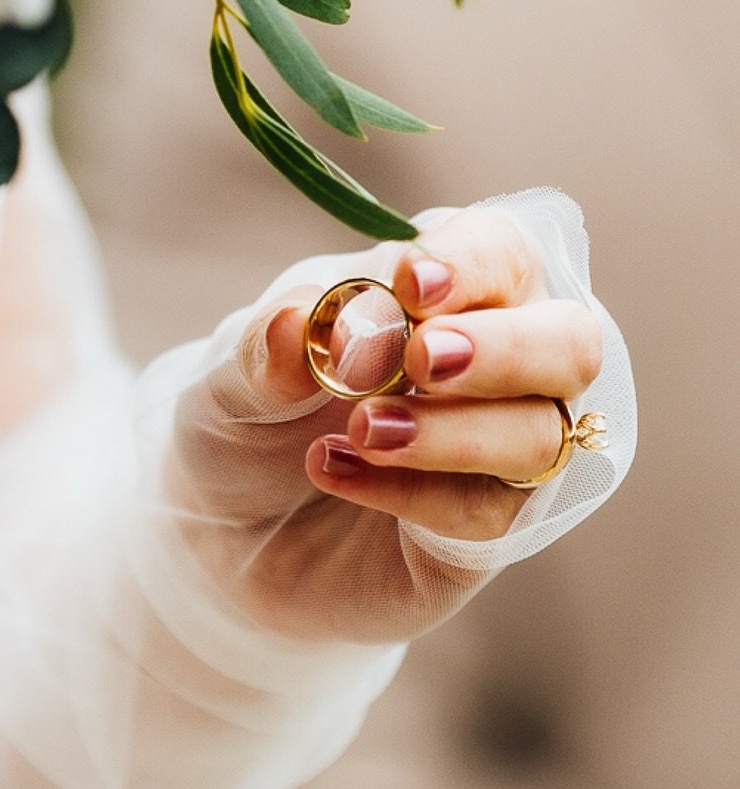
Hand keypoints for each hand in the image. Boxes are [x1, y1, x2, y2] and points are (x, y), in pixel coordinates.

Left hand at [173, 207, 604, 641]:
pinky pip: (487, 513)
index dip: (469, 263)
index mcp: (450, 293)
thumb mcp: (231, 378)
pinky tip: (335, 472)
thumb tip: (298, 322)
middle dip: (501, 349)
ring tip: (359, 430)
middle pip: (570, 342)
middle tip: (420, 359)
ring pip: (539, 435)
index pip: (502, 253)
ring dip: (451, 431)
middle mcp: (498, 367)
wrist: (218, 534)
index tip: (409, 282)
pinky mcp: (483, 533)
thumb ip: (267, 349)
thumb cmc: (245, 425)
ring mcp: (500, 454)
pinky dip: (413, 493)